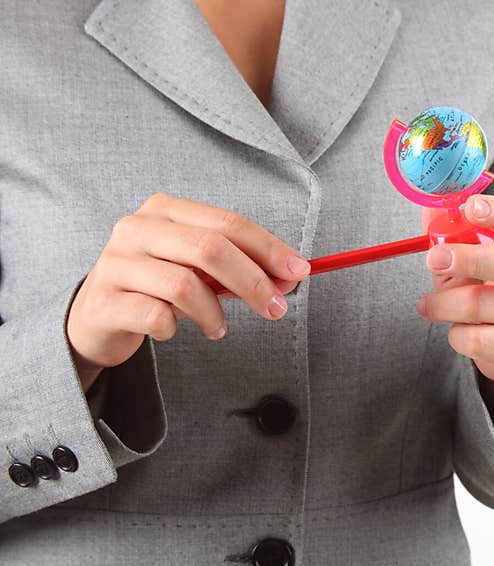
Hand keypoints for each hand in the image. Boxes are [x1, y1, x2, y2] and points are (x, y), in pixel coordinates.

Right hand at [67, 193, 309, 391]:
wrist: (96, 317)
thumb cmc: (157, 287)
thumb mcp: (200, 271)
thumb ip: (242, 269)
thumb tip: (291, 276)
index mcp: (165, 211)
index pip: (228, 223)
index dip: (268, 248)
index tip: (299, 272)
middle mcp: (136, 228)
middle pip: (210, 248)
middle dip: (253, 282)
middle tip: (276, 309)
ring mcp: (116, 264)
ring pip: (184, 285)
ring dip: (214, 314)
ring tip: (218, 329)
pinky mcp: (103, 302)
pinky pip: (156, 316)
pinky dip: (174, 328)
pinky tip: (172, 330)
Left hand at [416, 194, 493, 394]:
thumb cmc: (481, 295)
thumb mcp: (462, 264)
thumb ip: (446, 239)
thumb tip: (428, 208)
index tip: (470, 207)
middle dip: (469, 259)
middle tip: (433, 259)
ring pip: (482, 305)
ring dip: (443, 305)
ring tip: (426, 306)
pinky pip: (478, 340)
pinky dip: (456, 336)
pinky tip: (455, 332)